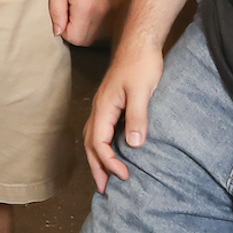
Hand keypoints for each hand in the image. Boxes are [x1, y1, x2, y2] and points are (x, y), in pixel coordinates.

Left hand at [50, 0, 113, 46]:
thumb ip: (56, 10)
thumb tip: (58, 32)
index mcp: (86, 8)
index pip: (76, 39)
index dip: (64, 32)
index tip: (62, 15)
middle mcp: (103, 13)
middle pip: (88, 40)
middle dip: (75, 31)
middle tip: (68, 10)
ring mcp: (114, 9)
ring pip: (98, 33)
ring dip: (86, 26)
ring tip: (78, 4)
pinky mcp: (119, 3)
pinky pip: (106, 22)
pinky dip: (96, 19)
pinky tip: (90, 1)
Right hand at [82, 39, 165, 192]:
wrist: (141, 41)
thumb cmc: (141, 64)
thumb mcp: (142, 92)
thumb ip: (137, 118)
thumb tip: (134, 146)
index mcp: (104, 107)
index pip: (99, 143)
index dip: (109, 162)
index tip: (125, 176)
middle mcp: (100, 108)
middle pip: (90, 144)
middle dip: (96, 167)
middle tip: (104, 190)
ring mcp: (105, 105)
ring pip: (94, 137)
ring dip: (98, 158)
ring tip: (106, 176)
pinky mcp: (113, 103)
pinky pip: (102, 130)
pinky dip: (104, 146)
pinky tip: (115, 152)